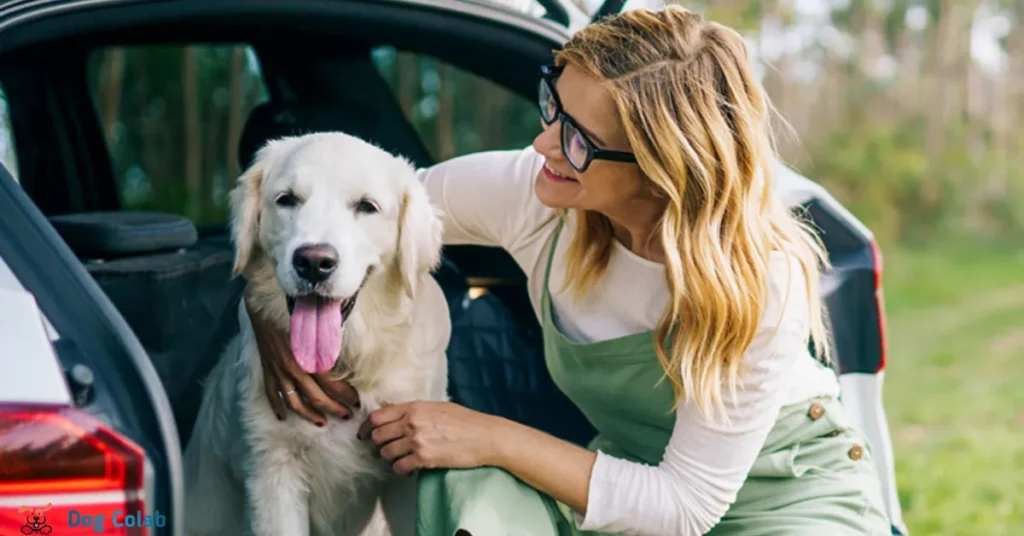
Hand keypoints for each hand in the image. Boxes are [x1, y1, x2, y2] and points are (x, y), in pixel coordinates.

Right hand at [245, 290, 359, 424]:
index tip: (357, 401)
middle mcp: (294, 371)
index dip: (346, 395)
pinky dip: (277, 407)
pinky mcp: (267, 371)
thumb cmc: (294, 315)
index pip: (332, 385)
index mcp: (309, 360)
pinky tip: (282, 417)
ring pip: (295, 403)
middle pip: (316, 398)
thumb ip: (329, 346)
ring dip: (309, 415)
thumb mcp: (315, 329)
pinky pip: (272, 394)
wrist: (262, 307)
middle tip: (347, 416)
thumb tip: (347, 359)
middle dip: (334, 409)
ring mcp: (278, 373)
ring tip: (322, 422)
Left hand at [357, 401, 505, 476]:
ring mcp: (417, 441)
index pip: (377, 416)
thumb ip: (415, 411)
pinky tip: (409, 469)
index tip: (364, 434)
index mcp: (414, 407)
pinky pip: (400, 467)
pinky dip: (401, 470)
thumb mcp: (438, 407)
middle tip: (381, 449)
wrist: (485, 436)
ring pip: (386, 453)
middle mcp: (412, 422)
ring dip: (389, 458)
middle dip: (376, 444)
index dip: (366, 427)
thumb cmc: (465, 421)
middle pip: (377, 435)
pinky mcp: (424, 459)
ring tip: (399, 459)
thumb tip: (396, 417)